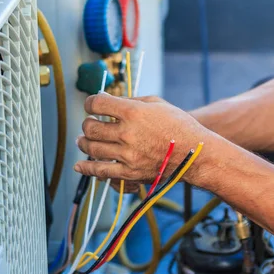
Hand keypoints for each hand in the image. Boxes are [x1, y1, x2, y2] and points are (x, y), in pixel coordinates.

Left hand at [74, 94, 213, 185]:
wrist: (194, 153)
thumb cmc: (178, 125)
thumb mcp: (156, 103)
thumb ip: (130, 100)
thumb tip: (107, 100)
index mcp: (133, 112)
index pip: (98, 104)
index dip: (90, 103)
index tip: (91, 105)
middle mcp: (127, 133)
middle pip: (91, 127)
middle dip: (86, 123)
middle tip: (89, 123)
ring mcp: (127, 154)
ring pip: (92, 148)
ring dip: (84, 142)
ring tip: (83, 140)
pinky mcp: (129, 172)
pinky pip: (101, 171)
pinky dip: (86, 168)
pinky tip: (79, 165)